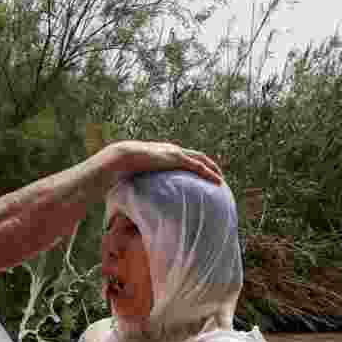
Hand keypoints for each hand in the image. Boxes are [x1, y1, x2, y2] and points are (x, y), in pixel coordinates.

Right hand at [106, 141, 222, 184]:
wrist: (121, 156)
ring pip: (201, 160)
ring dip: (213, 169)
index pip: (184, 156)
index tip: (201, 173)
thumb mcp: (135, 173)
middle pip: (196, 156)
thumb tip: (134, 192)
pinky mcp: (176, 159)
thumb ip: (140, 178)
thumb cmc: (123, 166)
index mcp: (163, 152)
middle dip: (208, 165)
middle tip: (216, 176)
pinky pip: (198, 166)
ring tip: (220, 180)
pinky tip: (218, 181)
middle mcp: (172, 149)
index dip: (195, 164)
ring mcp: (175, 153)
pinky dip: (209, 173)